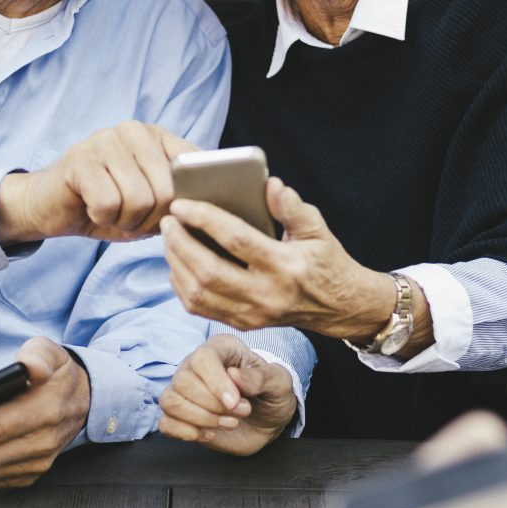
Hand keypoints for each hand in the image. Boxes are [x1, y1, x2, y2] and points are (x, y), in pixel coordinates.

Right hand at [0, 122, 197, 244]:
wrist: (51, 206)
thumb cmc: (107, 205)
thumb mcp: (151, 202)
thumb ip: (179, 197)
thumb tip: (208, 207)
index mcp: (158, 136)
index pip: (195, 167)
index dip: (185, 202)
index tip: (168, 215)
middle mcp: (134, 130)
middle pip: (166, 191)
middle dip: (150, 220)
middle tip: (130, 218)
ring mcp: (105, 139)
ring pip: (139, 200)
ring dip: (125, 221)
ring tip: (111, 212)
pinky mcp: (80, 158)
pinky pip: (108, 203)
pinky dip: (102, 218)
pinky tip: (91, 208)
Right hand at [157, 333, 296, 456]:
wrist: (268, 420)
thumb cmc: (272, 394)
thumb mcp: (279, 383)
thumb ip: (261, 378)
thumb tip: (234, 376)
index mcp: (221, 349)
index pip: (202, 357)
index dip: (215, 382)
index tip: (235, 402)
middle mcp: (196, 366)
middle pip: (182, 381)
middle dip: (213, 404)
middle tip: (242, 411)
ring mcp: (185, 391)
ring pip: (170, 401)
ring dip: (200, 419)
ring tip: (229, 423)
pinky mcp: (181, 416)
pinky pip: (165, 423)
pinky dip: (185, 432)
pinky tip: (209, 434)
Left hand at [161, 177, 398, 341]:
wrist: (338, 306)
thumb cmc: (326, 262)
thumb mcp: (318, 229)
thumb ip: (293, 207)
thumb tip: (270, 184)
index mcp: (286, 266)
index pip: (236, 240)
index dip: (204, 219)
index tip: (182, 204)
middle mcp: (267, 294)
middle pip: (209, 272)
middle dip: (180, 244)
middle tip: (168, 221)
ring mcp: (253, 314)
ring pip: (199, 294)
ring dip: (176, 265)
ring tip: (170, 239)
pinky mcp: (243, 323)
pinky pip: (201, 308)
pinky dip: (182, 286)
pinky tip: (178, 263)